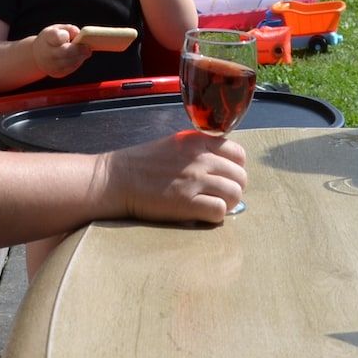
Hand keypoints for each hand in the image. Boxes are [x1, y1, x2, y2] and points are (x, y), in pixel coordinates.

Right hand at [31, 24, 92, 78]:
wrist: (38, 56)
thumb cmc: (50, 40)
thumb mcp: (56, 29)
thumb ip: (68, 29)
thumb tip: (77, 32)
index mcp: (47, 38)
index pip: (56, 37)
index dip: (64, 36)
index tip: (69, 35)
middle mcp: (47, 53)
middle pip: (66, 52)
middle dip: (79, 49)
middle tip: (87, 47)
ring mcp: (51, 65)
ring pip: (71, 62)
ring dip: (81, 56)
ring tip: (84, 50)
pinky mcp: (58, 73)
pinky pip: (71, 68)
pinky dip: (78, 62)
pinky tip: (78, 57)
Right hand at [101, 132, 247, 224]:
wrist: (116, 179)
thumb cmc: (143, 163)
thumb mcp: (175, 144)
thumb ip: (200, 150)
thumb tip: (223, 166)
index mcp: (198, 141)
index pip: (238, 154)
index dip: (236, 168)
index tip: (225, 176)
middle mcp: (200, 158)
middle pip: (240, 176)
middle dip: (234, 188)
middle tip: (220, 195)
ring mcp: (194, 180)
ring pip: (234, 194)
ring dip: (228, 203)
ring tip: (213, 205)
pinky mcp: (187, 203)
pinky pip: (219, 211)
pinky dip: (216, 216)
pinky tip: (203, 214)